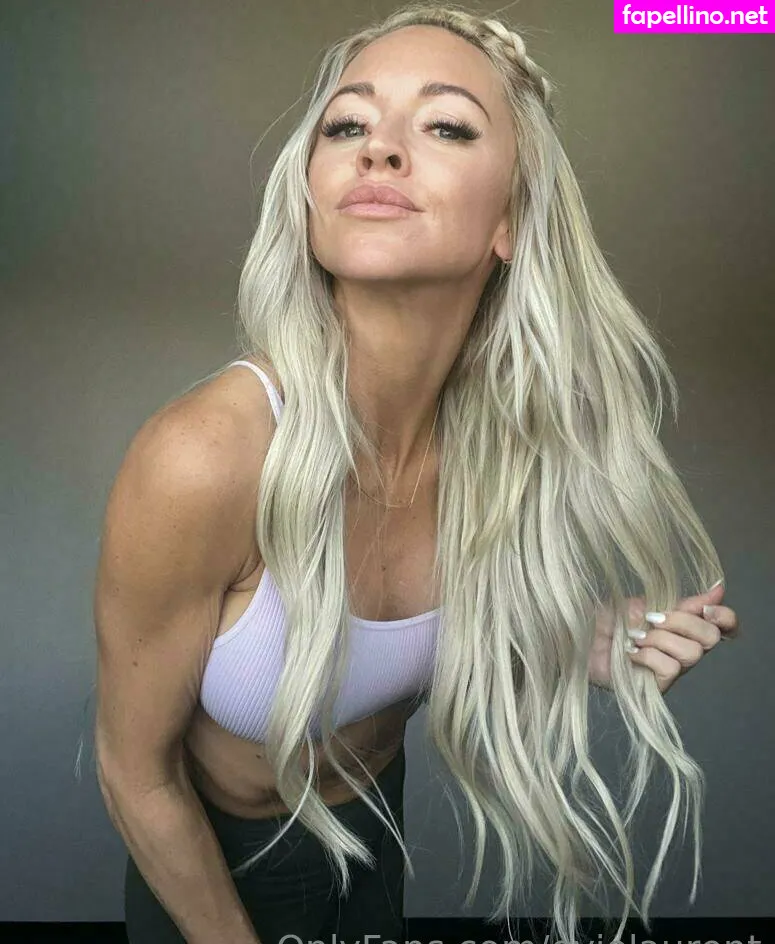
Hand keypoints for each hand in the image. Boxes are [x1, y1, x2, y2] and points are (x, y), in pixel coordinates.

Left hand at [589, 581, 739, 693]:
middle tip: (653, 618)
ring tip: (636, 636)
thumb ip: (677, 601)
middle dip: (683, 622)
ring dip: (660, 639)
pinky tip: (631, 653)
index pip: (724, 625)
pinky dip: (649, 655)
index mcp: (683, 626)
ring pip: (691, 653)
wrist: (578, 639)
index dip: (724, 616)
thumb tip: (717, 587)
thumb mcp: (641, 603)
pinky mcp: (657, 687)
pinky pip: (670, 668)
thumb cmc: (606, 623)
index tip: (705, 606)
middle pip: (711, 637)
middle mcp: (684, 648)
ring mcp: (672, 669)